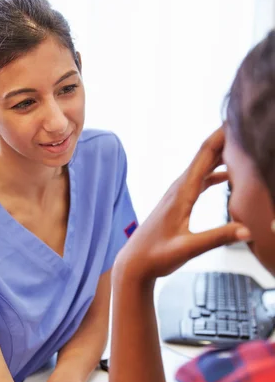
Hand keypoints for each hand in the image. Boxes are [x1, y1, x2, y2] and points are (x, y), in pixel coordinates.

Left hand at [118, 127, 250, 279]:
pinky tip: (227, 174)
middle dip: (226, 138)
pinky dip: (214, 172)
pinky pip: (199, 180)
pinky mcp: (178, 202)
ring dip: (221, 153)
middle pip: (205, 155)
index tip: (238, 118)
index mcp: (182, 193)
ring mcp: (177, 194)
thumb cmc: (157, 257)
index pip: (205, 155)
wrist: (134, 264)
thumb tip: (248, 231)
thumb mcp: (189, 249)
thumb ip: (218, 238)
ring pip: (203, 166)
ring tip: (242, 144)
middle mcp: (179, 188)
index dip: (222, 135)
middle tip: (247, 124)